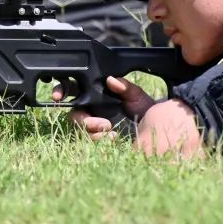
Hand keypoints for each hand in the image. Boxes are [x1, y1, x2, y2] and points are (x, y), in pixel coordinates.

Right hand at [60, 76, 202, 157]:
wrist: (164, 134)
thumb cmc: (151, 114)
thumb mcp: (139, 97)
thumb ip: (125, 87)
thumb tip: (111, 80)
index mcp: (99, 98)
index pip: (75, 92)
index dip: (62, 91)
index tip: (58, 96)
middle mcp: (94, 113)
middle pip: (74, 115)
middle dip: (83, 120)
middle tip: (102, 124)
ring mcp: (95, 130)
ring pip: (80, 130)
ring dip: (92, 131)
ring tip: (111, 131)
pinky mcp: (99, 143)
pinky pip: (90, 142)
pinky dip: (100, 141)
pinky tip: (114, 139)